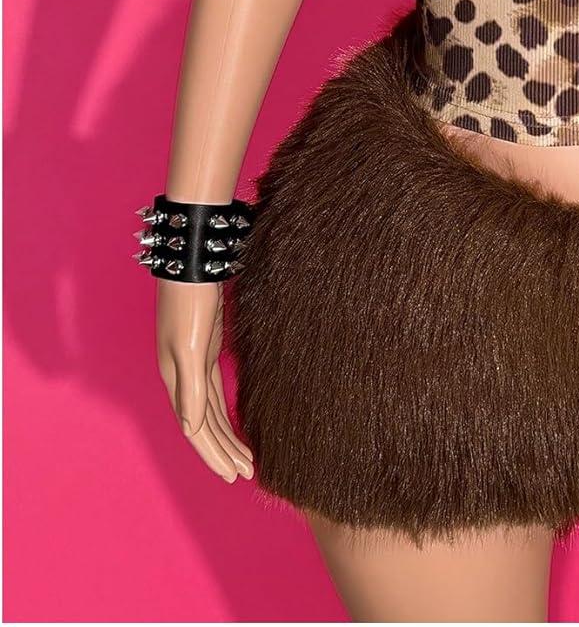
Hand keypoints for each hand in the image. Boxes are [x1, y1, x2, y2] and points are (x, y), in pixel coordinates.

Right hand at [156, 280, 254, 483]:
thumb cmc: (190, 300)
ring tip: (245, 457)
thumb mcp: (191, 346)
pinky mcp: (207, 347)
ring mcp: (195, 361)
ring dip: (225, 434)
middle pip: (204, 424)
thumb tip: (191, 428)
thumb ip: (190, 388)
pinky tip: (234, 420)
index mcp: (176, 378)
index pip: (196, 429)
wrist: (193, 259)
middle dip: (223, 450)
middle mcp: (182, 375)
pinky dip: (224, 409)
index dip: (213, 454)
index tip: (235, 475)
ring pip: (210, 409)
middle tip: (246, 473)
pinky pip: (215, 390)